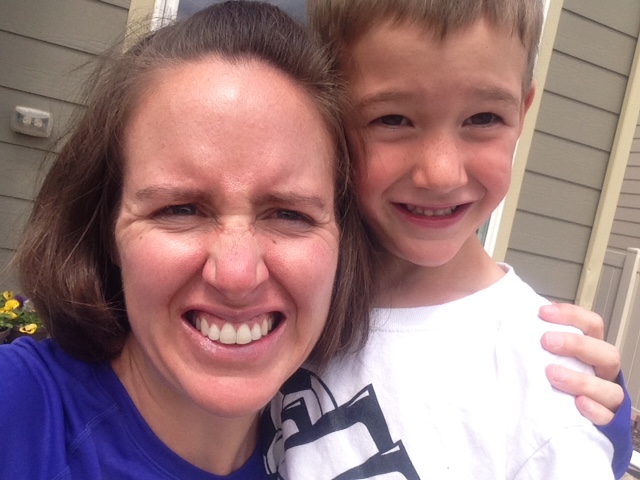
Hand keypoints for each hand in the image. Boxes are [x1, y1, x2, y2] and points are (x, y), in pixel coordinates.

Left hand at [539, 303, 623, 424]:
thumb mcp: (538, 353)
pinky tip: (577, 404)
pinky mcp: (603, 423)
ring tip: (552, 375)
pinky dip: (595, 410)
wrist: (544, 418)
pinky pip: (608, 418)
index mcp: (590, 351)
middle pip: (607, 354)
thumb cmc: (542, 378)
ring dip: (582, 381)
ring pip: (611, 389)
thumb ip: (531, 334)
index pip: (592, 325)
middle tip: (546, 341)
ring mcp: (605, 398)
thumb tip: (507, 304)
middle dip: (577, 345)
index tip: (542, 313)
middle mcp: (601, 373)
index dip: (571, 316)